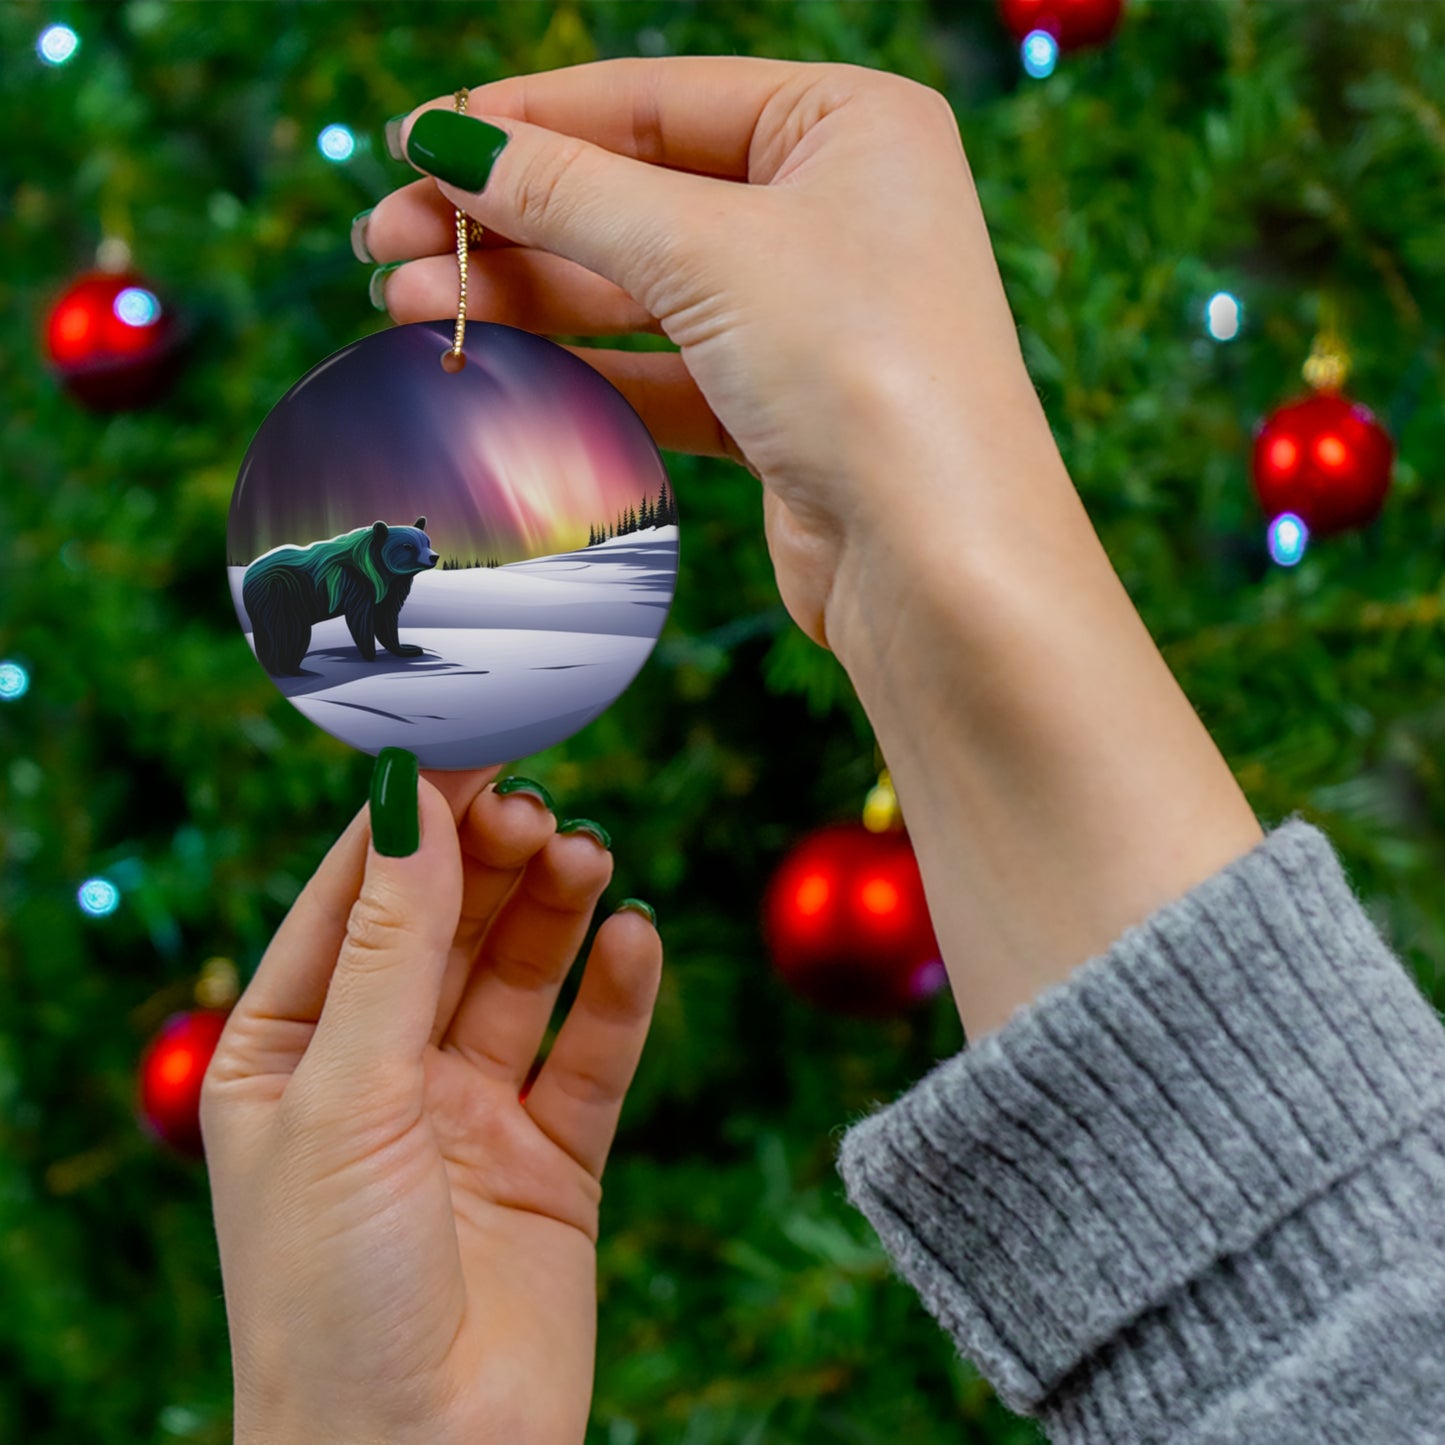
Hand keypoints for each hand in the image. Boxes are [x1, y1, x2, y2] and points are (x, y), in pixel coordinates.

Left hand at [201, 759, 661, 1444]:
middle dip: (491, 862)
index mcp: (289, 1052)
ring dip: (555, 911)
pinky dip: (617, 994)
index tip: (473, 743)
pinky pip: (591, 1054)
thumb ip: (391, 946)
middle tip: (539, 809)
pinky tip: (635, 940)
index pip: (354, 899)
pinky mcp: (552, 1159)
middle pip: (447, 926)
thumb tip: (410, 800)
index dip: (412, 819)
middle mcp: (380, 1072)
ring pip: (522, 976)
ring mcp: (469, 1113)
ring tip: (589, 858)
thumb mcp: (346, 1096)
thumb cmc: (331, 1296)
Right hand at [362, 56, 1056, 657]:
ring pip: (639, 287)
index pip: (654, 100)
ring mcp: (809, 314)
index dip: (527, 120)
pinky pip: (661, 368)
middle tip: (385, 241)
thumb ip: (571, 192)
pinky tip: (493, 363)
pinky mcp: (782, 407)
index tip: (416, 141)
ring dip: (526, 295)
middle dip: (508, 219)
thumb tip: (450, 142)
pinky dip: (580, 366)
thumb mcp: (707, 251)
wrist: (938, 561)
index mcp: (848, 125)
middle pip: (636, 195)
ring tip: (406, 304)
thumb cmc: (864, 371)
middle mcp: (834, 210)